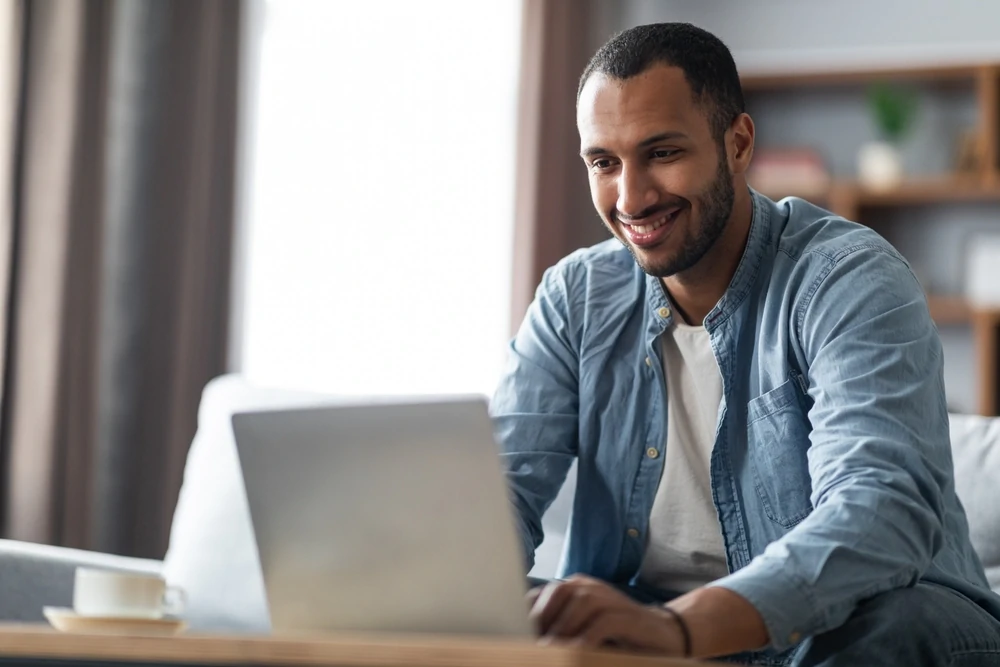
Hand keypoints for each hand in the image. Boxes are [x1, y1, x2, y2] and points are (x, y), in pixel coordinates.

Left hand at [527, 574, 686, 653]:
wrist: (662, 635)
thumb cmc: (615, 636)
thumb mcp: (582, 629)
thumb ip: (558, 628)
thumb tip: (527, 641)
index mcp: (574, 588)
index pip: (541, 594)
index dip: (526, 613)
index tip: (514, 635)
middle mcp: (590, 588)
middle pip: (558, 592)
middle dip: (541, 618)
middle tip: (530, 643)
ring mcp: (611, 599)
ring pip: (581, 603)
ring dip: (563, 628)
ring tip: (549, 651)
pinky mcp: (628, 617)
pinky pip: (604, 622)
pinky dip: (588, 638)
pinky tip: (577, 652)